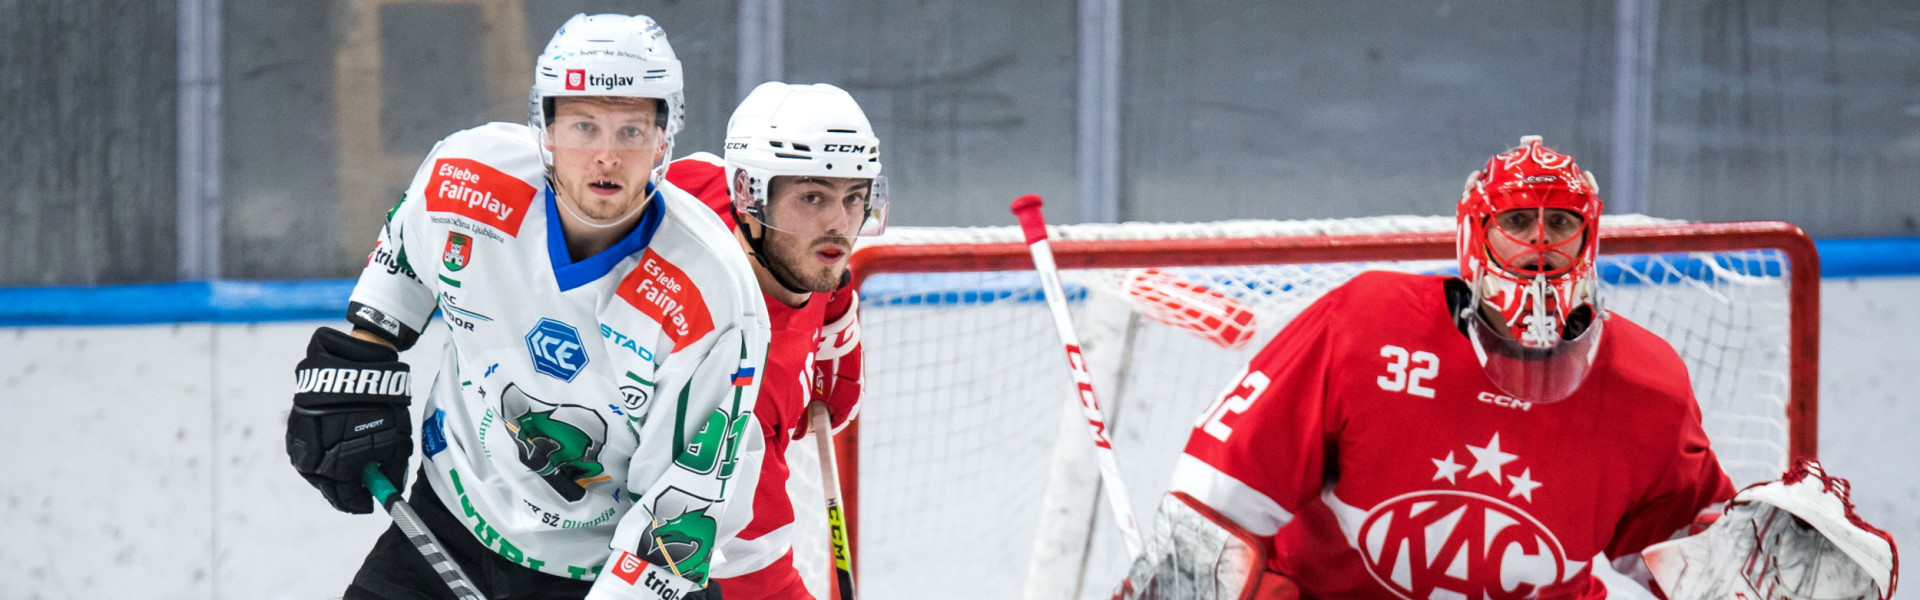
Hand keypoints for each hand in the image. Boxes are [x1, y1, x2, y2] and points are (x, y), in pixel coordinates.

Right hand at [285, 327, 412, 513]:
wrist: (351, 368)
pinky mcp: (294, 430)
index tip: (371, 503)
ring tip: (350, 465)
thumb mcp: (395, 442)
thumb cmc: (379, 406)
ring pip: (316, 471)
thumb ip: (390, 471)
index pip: (346, 499)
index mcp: (336, 469)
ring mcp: (300, 446)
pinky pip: (309, 453)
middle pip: (329, 487)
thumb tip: (389, 489)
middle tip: (362, 485)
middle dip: (346, 489)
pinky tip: (336, 449)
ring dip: (333, 472)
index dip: (360, 503)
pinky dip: (323, 455)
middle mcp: (312, 462)